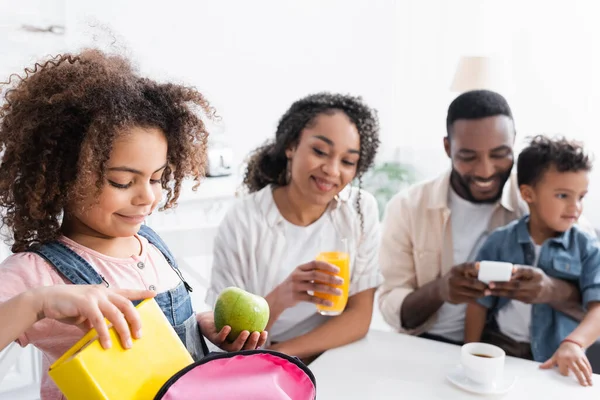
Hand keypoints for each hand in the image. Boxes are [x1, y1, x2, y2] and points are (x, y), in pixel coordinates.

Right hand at [35, 285, 154, 349]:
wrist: (46, 300)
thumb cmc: (68, 306)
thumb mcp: (86, 312)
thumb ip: (96, 320)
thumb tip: (102, 336)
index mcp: (105, 292)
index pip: (127, 291)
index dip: (141, 292)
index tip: (154, 293)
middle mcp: (103, 292)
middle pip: (127, 305)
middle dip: (135, 320)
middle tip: (139, 335)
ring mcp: (95, 296)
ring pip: (116, 313)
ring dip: (123, 330)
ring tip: (127, 344)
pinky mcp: (85, 303)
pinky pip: (99, 320)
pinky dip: (104, 333)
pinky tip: (107, 344)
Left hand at [196, 311, 267, 351]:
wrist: (206, 318)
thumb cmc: (225, 314)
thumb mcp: (238, 312)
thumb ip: (249, 311)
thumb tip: (262, 303)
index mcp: (240, 341)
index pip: (252, 344)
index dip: (260, 341)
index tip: (264, 332)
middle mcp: (232, 345)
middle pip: (244, 349)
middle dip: (252, 344)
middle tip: (256, 333)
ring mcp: (223, 343)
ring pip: (232, 348)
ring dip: (240, 341)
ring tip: (245, 332)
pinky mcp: (213, 339)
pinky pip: (219, 338)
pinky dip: (224, 334)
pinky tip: (228, 327)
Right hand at [268, 260, 343, 310]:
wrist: (279, 296)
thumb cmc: (294, 284)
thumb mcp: (299, 275)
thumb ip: (311, 273)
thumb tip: (332, 275)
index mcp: (300, 268)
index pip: (315, 263)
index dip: (327, 266)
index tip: (337, 270)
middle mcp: (297, 275)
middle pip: (316, 274)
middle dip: (330, 278)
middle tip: (341, 282)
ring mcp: (296, 286)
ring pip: (315, 286)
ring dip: (329, 289)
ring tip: (339, 292)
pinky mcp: (296, 296)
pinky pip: (311, 298)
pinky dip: (322, 301)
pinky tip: (330, 303)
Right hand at [438, 263, 488, 303]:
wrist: (440, 289)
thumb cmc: (455, 278)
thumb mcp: (458, 272)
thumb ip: (469, 271)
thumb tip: (486, 272)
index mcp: (455, 270)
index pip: (465, 266)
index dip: (473, 266)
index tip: (479, 265)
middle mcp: (453, 279)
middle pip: (472, 282)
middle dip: (483, 285)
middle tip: (490, 286)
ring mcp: (453, 290)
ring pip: (473, 293)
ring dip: (482, 293)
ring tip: (487, 292)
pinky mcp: (455, 298)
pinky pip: (470, 299)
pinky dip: (476, 298)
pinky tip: (479, 296)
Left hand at [488, 265, 552, 302]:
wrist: (551, 292)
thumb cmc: (538, 278)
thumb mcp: (533, 271)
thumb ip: (522, 271)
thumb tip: (508, 271)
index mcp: (537, 275)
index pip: (528, 271)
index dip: (520, 270)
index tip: (512, 268)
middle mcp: (535, 285)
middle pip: (517, 285)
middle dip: (502, 285)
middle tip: (490, 283)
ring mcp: (532, 295)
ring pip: (513, 294)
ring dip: (499, 292)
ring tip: (487, 290)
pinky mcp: (527, 301)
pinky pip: (513, 297)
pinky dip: (502, 295)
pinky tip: (493, 293)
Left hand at [540, 341, 592, 385]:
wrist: (570, 343)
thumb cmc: (561, 352)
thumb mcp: (554, 357)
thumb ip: (549, 363)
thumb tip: (540, 367)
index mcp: (562, 359)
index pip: (564, 370)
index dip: (565, 373)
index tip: (567, 373)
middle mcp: (570, 358)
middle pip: (575, 370)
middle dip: (580, 377)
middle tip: (583, 384)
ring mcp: (577, 358)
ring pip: (583, 368)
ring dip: (587, 375)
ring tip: (589, 382)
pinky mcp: (583, 357)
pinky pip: (587, 365)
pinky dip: (589, 371)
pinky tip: (589, 376)